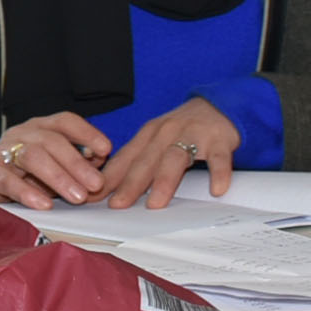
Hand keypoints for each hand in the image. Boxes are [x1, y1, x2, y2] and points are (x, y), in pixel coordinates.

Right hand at [0, 113, 113, 209]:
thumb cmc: (25, 178)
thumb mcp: (56, 168)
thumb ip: (77, 163)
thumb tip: (99, 162)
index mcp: (40, 128)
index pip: (65, 121)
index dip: (87, 133)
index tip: (106, 150)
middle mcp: (21, 135)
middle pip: (52, 140)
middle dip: (77, 163)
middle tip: (96, 185)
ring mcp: (3, 152)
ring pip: (33, 156)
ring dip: (59, 177)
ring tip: (77, 197)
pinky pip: (8, 181)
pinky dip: (28, 193)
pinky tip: (44, 204)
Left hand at [98, 99, 238, 207]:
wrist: (219, 105)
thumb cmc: (182, 130)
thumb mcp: (155, 140)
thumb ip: (136, 162)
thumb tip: (109, 189)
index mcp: (148, 135)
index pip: (124, 159)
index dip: (107, 178)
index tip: (91, 196)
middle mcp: (166, 133)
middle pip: (145, 160)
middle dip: (129, 184)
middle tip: (118, 205)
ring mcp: (193, 135)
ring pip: (175, 158)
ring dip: (164, 181)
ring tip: (156, 204)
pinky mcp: (219, 140)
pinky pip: (218, 158)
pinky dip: (218, 173)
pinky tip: (216, 190)